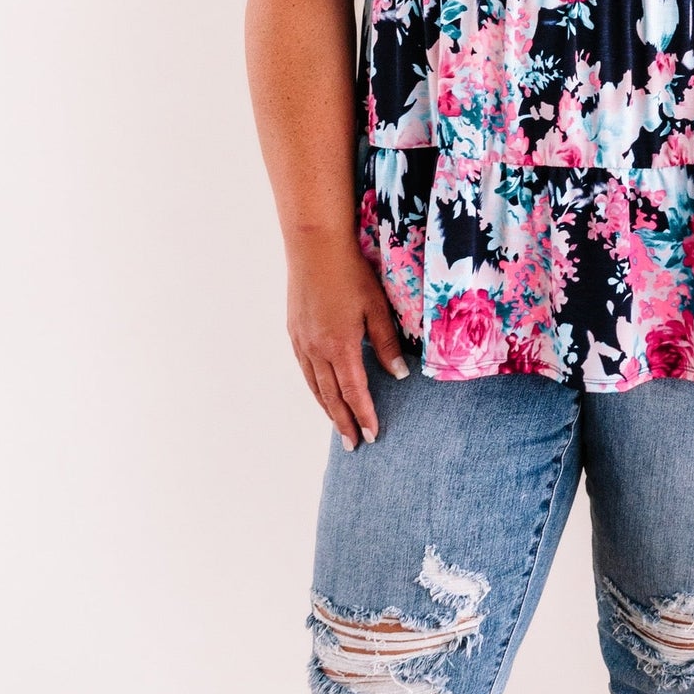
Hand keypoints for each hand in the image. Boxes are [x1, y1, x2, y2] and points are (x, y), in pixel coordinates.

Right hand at [287, 233, 408, 446]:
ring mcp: (302, 342)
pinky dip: (315, 388)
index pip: (354, 392)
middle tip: (354, 445)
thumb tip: (399, 375)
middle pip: (331, 396)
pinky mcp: (294, 332)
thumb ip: (386, 343)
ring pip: (315, 386)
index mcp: (340, 346)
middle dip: (344, 422)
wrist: (315, 247)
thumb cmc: (351, 273)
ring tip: (339, 428)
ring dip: (327, 409)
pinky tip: (321, 393)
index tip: (373, 435)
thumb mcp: (376, 307)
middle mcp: (317, 349)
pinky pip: (305, 369)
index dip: (364, 415)